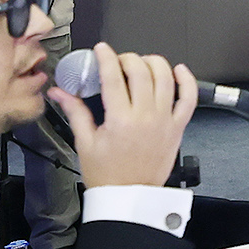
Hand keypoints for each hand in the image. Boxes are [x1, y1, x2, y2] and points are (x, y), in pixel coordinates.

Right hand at [53, 40, 199, 189]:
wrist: (128, 198)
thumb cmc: (107, 175)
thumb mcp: (85, 142)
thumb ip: (75, 111)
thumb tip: (59, 93)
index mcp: (120, 120)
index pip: (114, 77)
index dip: (107, 57)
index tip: (102, 50)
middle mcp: (146, 117)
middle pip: (141, 71)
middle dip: (128, 58)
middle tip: (118, 61)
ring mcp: (165, 121)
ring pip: (166, 78)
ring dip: (153, 63)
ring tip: (141, 63)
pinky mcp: (177, 128)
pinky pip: (189, 98)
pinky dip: (186, 80)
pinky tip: (177, 70)